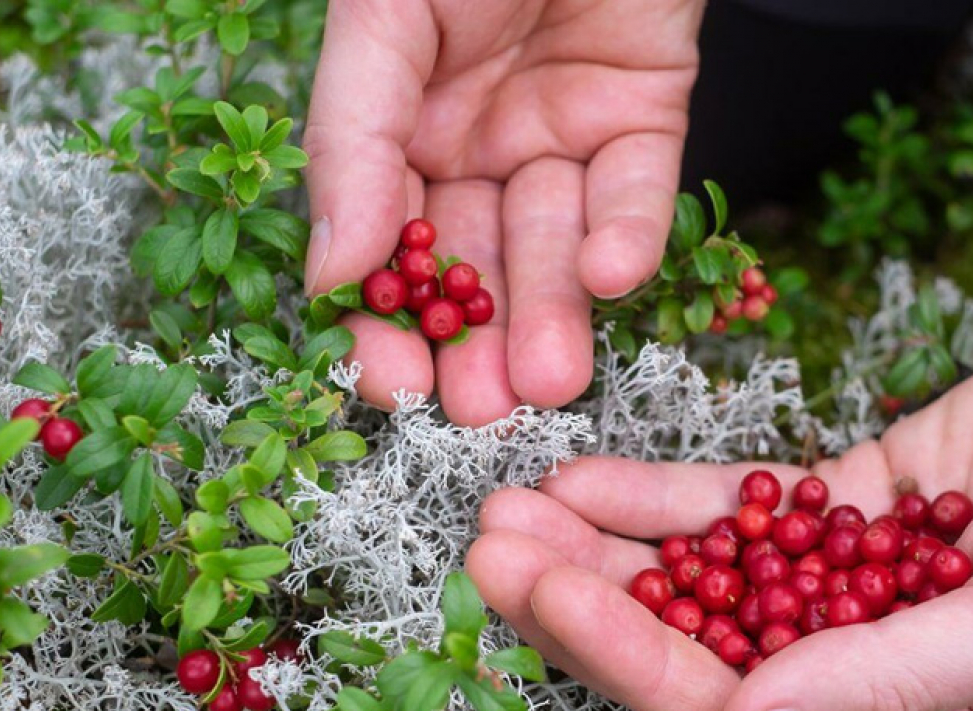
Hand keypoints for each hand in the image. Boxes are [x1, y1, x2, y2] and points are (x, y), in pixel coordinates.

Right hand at [303, 0, 703, 422]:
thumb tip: (329, 276)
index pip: (384, 242)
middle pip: (473, 262)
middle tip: (481, 409)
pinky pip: (635, 189)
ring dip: (553, 312)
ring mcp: (560, 132)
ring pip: (554, 244)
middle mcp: (475, 141)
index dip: (384, 318)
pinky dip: (627, 233)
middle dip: (477, 339)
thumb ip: (352, 140)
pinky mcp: (643, 116)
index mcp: (395, 123)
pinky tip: (609, 276)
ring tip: (552, 378)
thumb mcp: (381, 21)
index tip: (387, 386)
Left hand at [467, 331, 972, 710]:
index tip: (546, 599)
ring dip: (607, 547)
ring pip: (702, 578)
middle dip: (591, 602)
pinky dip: (666, 499)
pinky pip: (741, 511)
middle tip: (489, 550)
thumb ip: (890, 681)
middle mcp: (862, 670)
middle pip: (698, 647)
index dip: (636, 661)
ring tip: (510, 507)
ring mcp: (847, 587)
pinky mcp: (848, 509)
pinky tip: (589, 478)